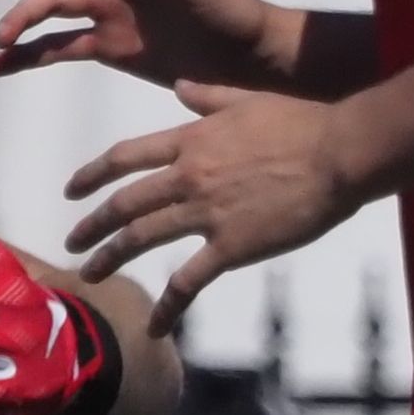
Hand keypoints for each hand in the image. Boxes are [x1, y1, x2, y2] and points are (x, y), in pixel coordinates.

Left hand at [64, 82, 357, 332]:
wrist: (342, 152)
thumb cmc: (304, 123)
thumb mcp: (249, 100)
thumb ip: (208, 97)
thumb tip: (179, 86)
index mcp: (191, 141)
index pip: (125, 157)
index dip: (92, 175)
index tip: (72, 190)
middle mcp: (189, 176)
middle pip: (124, 204)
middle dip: (92, 226)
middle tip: (72, 243)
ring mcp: (206, 213)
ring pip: (141, 238)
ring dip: (109, 259)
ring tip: (90, 275)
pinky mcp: (230, 247)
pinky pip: (187, 283)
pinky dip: (167, 308)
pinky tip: (153, 328)